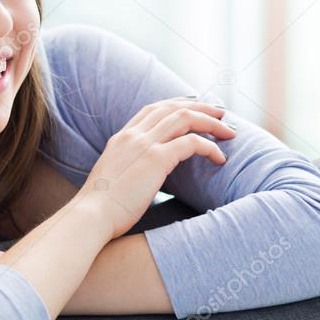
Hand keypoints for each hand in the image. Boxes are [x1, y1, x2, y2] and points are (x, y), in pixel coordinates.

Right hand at [80, 95, 234, 240]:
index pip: (152, 109)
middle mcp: (132, 135)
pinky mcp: (156, 159)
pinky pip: (192, 143)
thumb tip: (142, 177)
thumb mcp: (112, 179)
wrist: (91, 214)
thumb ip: (128, 169)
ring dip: (211, 123)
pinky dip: (210, 147)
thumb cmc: (100, 207)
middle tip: (220, 114)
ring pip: (185, 118)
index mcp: (121, 138)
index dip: (177, 104)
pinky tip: (220, 158)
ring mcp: (144, 145)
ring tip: (229, 132)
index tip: (194, 108)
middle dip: (200, 107)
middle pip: (172, 107)